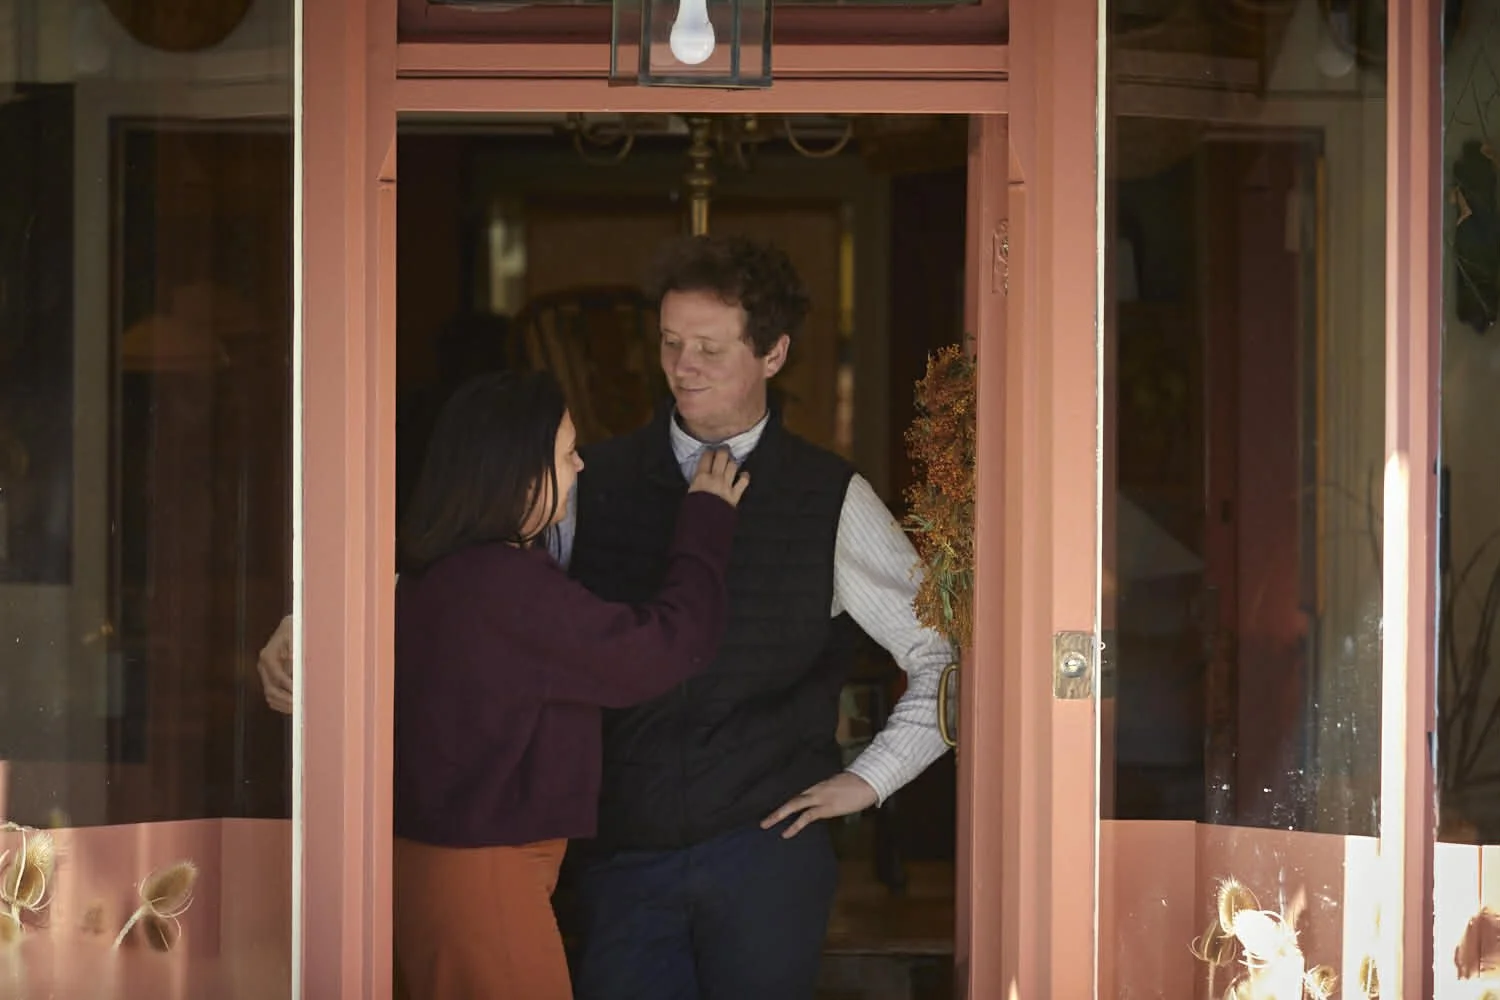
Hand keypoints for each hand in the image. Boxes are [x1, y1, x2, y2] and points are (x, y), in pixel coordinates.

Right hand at [257, 614, 293, 714]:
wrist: (290, 628)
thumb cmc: (294, 629)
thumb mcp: (295, 633)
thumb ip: (294, 647)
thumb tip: (292, 659)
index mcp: (267, 656)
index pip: (277, 676)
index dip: (288, 686)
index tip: (300, 693)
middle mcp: (263, 667)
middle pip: (271, 689)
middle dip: (286, 699)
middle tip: (301, 705)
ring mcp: (265, 674)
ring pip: (270, 696)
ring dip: (284, 705)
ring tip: (299, 710)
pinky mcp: (270, 680)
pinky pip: (272, 697)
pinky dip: (282, 704)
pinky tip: (294, 707)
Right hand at [688, 448, 749, 506]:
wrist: (703, 527)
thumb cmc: (692, 512)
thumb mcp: (690, 494)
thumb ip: (697, 483)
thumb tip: (700, 478)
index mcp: (700, 477)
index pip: (706, 457)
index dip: (709, 452)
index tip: (710, 451)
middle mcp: (715, 478)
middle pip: (721, 457)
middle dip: (723, 451)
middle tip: (723, 450)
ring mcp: (726, 486)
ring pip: (733, 466)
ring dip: (732, 462)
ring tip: (731, 462)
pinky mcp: (735, 495)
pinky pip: (743, 482)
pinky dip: (744, 477)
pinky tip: (744, 475)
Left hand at [761, 772, 878, 838]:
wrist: (868, 782)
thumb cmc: (857, 785)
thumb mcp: (838, 786)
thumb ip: (828, 791)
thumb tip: (826, 799)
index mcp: (817, 785)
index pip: (797, 793)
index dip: (784, 801)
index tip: (771, 808)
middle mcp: (814, 789)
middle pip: (791, 799)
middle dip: (776, 809)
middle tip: (762, 820)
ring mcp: (819, 797)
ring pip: (794, 805)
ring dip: (779, 815)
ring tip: (766, 824)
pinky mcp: (825, 807)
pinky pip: (806, 817)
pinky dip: (795, 825)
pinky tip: (786, 833)